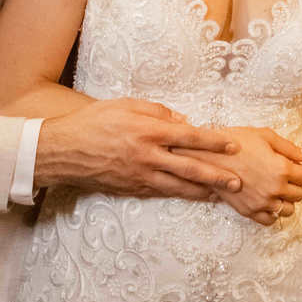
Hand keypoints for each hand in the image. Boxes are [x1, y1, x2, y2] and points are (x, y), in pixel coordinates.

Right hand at [33, 100, 241, 200]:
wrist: (63, 150)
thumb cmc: (94, 121)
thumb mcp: (126, 105)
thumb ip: (157, 111)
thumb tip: (182, 121)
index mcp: (149, 131)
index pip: (190, 137)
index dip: (213, 142)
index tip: (233, 146)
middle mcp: (148, 156)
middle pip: (190, 168)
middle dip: (217, 176)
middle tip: (239, 182)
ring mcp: (140, 176)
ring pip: (178, 186)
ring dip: (203, 191)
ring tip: (222, 195)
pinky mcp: (131, 189)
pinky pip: (161, 193)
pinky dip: (180, 195)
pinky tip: (193, 197)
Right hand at [197, 127, 301, 226]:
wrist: (207, 155)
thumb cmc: (236, 141)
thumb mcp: (265, 136)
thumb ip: (290, 148)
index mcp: (281, 169)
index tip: (294, 167)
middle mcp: (274, 189)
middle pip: (299, 194)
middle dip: (295, 185)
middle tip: (285, 176)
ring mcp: (261, 203)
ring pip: (288, 210)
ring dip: (285, 200)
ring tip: (276, 188)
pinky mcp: (248, 211)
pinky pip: (270, 220)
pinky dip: (272, 213)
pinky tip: (266, 200)